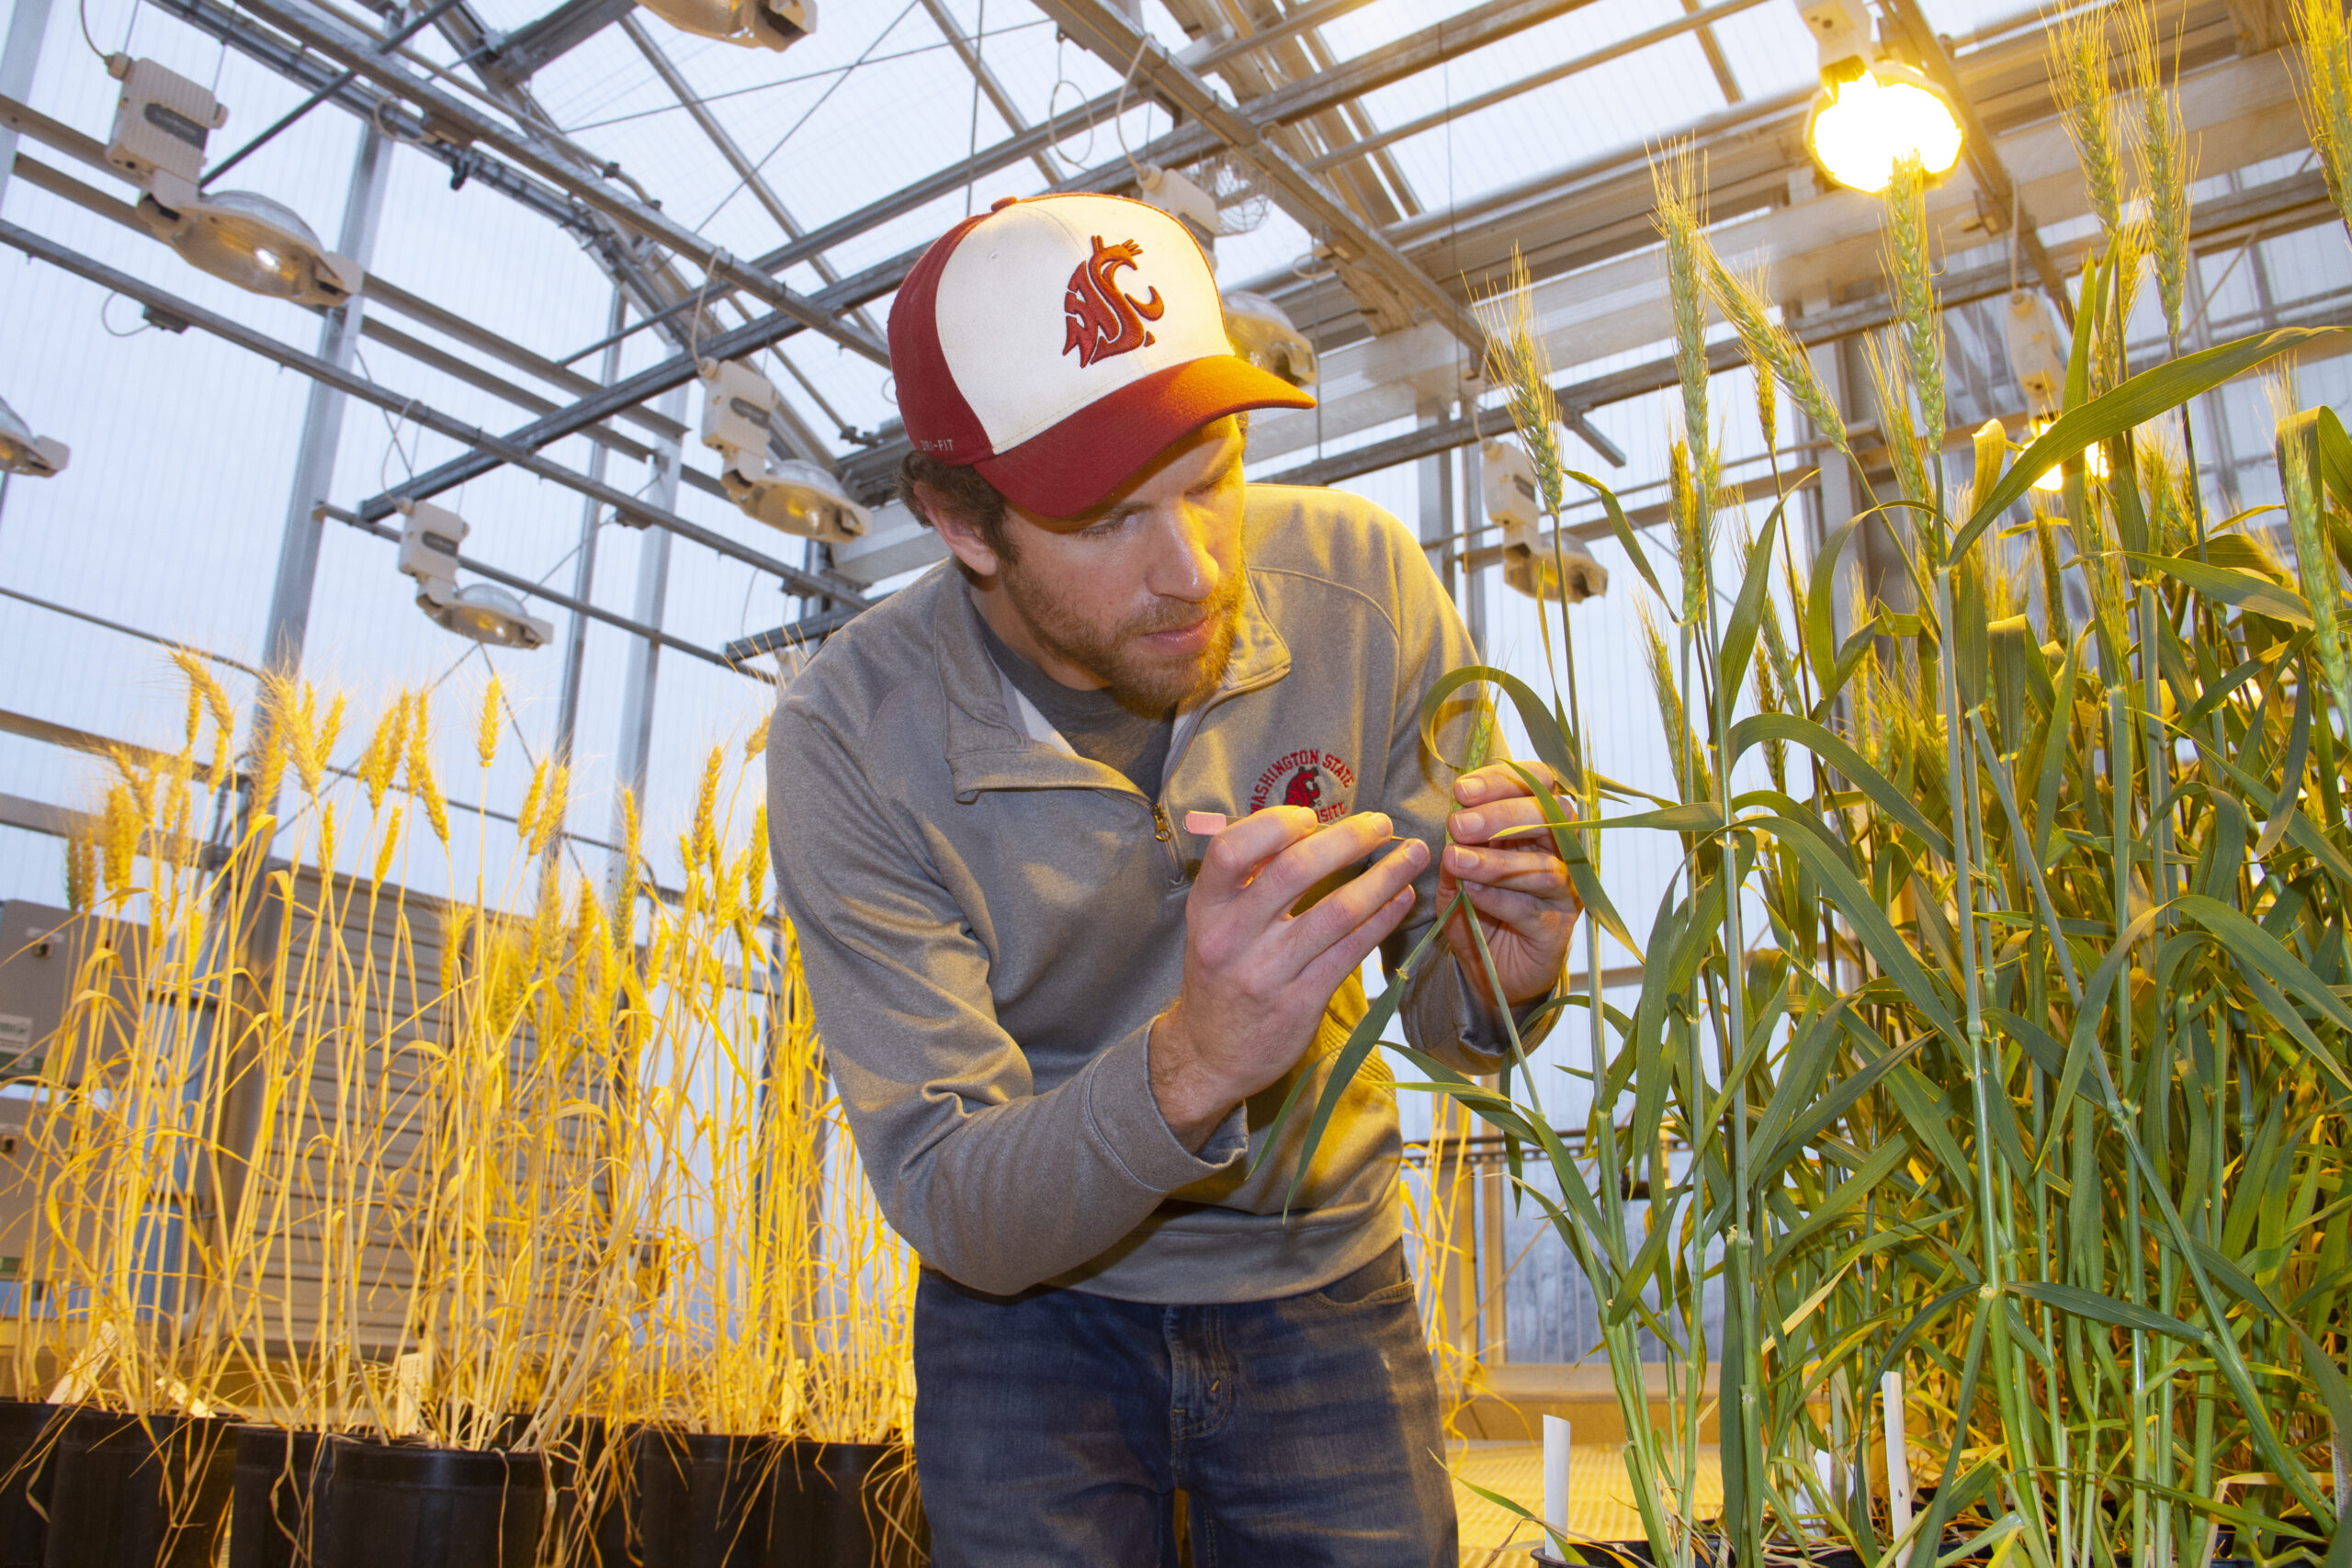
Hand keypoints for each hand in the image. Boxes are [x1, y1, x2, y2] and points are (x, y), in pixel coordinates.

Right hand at [1151, 808, 1429, 1149]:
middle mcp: (1231, 938)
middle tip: (1381, 824)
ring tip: (1411, 855)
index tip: (1312, 816)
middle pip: (1294, 870)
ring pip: (1337, 911)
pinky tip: (1402, 899)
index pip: (1231, 849)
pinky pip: (1352, 951)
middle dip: (1348, 838)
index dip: (1275, 823)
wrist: (1209, 1055)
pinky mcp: (1301, 1001)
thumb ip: (1247, 878)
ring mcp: (1267, 972)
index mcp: (1205, 908)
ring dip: (1383, 877)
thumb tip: (1300, 827)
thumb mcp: (1213, 923)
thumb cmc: (1220, 974)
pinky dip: (1383, 919)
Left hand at [1440, 763, 1582, 1016]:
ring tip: (1456, 860)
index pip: (1536, 785)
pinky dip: (1500, 897)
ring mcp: (1565, 889)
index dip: (1502, 782)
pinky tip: (1473, 891)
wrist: (1494, 971)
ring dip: (1495, 861)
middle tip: (1457, 824)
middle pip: (1549, 817)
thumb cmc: (1479, 911)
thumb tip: (1453, 825)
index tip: (1461, 791)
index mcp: (1537, 825)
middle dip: (1500, 815)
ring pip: (1544, 865)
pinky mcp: (1559, 927)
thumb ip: (1458, 848)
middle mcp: (1560, 851)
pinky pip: (1533, 907)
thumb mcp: (1458, 873)